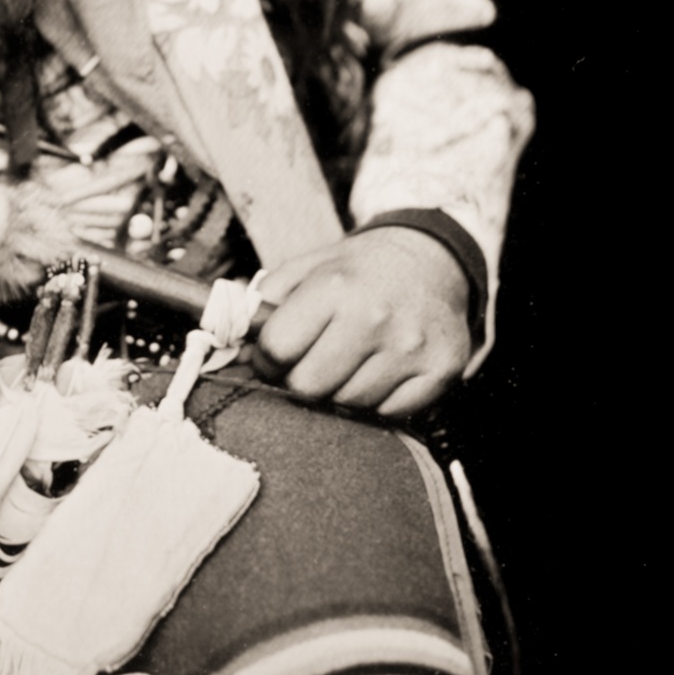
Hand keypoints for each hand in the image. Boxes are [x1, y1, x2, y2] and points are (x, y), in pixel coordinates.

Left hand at [252, 226, 471, 416]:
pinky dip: (377, 401)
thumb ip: (265, 302)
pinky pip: (389, 413)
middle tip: (310, 361)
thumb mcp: (309, 268)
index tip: (273, 356)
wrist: (432, 261)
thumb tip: (232, 346)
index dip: (266, 359)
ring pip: (348, 405)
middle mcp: (375, 317)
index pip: (277, 349)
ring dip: (339, 391)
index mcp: (335, 286)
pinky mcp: (441, 371)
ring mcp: (411, 347)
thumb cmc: (360, 270)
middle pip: (308, 387)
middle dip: (300, 379)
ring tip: (348, 362)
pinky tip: (379, 371)